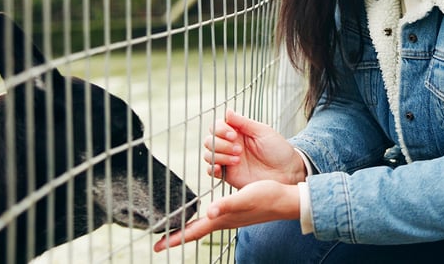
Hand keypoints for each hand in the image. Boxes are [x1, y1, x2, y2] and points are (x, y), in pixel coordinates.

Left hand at [152, 180, 298, 251]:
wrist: (285, 200)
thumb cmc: (267, 198)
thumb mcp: (245, 198)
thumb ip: (227, 205)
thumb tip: (210, 212)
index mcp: (221, 220)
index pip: (193, 232)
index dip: (175, 239)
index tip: (158, 246)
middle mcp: (222, 221)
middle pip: (195, 232)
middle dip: (177, 236)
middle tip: (161, 241)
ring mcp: (228, 218)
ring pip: (203, 226)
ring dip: (188, 230)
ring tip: (176, 230)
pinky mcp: (234, 212)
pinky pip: (212, 218)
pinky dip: (201, 220)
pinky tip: (203, 215)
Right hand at [203, 109, 305, 187]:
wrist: (287, 171)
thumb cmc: (278, 150)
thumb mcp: (263, 132)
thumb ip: (243, 122)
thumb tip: (227, 111)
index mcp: (237, 132)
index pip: (216, 126)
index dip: (220, 130)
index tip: (233, 135)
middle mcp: (230, 145)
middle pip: (209, 140)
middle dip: (220, 144)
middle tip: (239, 150)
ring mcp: (228, 160)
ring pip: (208, 154)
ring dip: (220, 155)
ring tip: (238, 159)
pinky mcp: (229, 175)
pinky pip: (211, 171)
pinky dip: (213, 168)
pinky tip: (223, 168)